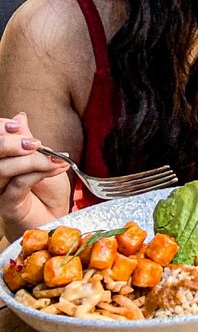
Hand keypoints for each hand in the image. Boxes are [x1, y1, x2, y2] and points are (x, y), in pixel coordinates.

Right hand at [0, 112, 70, 237]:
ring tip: (55, 158)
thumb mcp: (43, 157)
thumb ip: (28, 140)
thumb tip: (19, 117)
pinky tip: (57, 167)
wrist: (56, 214)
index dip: (1, 128)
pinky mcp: (7, 204)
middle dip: (11, 143)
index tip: (18, 125)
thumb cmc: (48, 188)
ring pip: (4, 168)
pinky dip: (39, 172)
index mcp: (4, 158)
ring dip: (33, 160)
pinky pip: (19, 184)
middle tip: (35, 143)